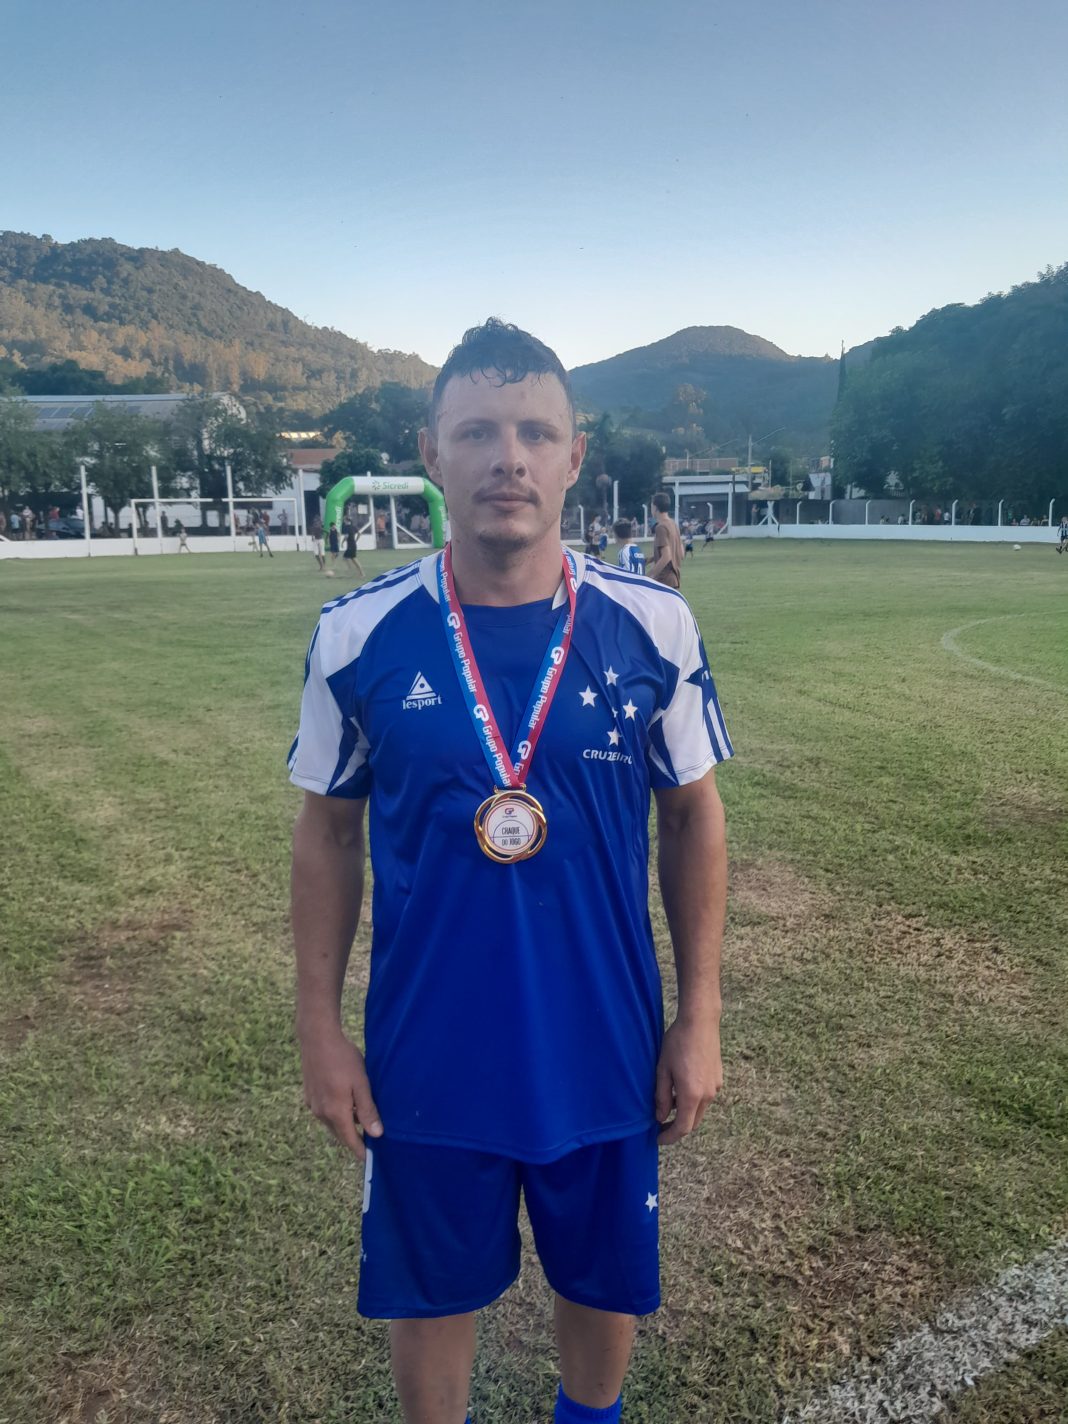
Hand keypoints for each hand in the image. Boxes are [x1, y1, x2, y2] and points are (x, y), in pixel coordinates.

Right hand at [298, 1026, 382, 1160]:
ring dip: (344, 1125)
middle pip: (340, 1133)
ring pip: (331, 1123)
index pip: (350, 1140)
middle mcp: (321, 1113)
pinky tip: (345, 1103)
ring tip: (360, 1120)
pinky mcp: (309, 1095)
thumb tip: (376, 1134)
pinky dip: (335, 1114)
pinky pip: (324, 1112)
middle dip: (353, 1139)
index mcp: (336, 1112)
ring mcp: (313, 1104)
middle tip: (369, 1142)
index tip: (370, 1160)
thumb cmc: (343, 1059)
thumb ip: (367, 1110)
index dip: (360, 1151)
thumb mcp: (361, 1083)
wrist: (317, 1039)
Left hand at [655, 1017, 722, 1144]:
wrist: (700, 1021)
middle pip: (693, 1122)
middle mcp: (708, 1095)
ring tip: (667, 1104)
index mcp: (692, 1095)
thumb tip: (660, 1117)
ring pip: (700, 1110)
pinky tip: (680, 1088)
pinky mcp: (718, 1078)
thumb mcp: (662, 1069)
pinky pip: (705, 1098)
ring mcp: (715, 1087)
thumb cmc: (677, 1043)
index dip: (669, 1137)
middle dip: (677, 1127)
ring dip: (685, 1112)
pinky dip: (693, 1101)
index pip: (683, 1128)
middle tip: (660, 1125)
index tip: (658, 1138)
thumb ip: (661, 1096)